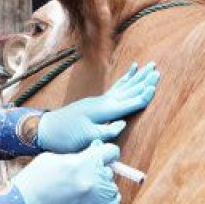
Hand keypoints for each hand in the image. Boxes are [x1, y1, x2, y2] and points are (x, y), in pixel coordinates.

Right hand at [9, 140, 120, 203]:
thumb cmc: (35, 179)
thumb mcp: (55, 157)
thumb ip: (79, 154)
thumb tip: (96, 148)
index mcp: (84, 162)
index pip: (111, 151)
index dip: (103, 152)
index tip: (97, 154)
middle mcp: (94, 180)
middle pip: (109, 169)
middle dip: (98, 169)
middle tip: (80, 174)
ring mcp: (97, 198)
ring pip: (111, 185)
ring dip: (100, 185)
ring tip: (80, 188)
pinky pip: (113, 201)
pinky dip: (106, 199)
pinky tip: (90, 198)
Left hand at [37, 62, 158, 152]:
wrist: (47, 130)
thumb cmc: (66, 137)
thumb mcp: (85, 138)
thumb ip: (104, 131)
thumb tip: (122, 124)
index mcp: (102, 111)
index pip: (127, 102)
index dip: (142, 96)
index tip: (154, 87)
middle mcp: (103, 102)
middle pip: (128, 90)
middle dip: (144, 81)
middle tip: (157, 70)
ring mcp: (100, 100)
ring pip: (124, 86)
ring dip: (138, 77)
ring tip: (150, 65)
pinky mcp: (97, 102)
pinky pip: (116, 88)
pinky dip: (125, 79)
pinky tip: (131, 71)